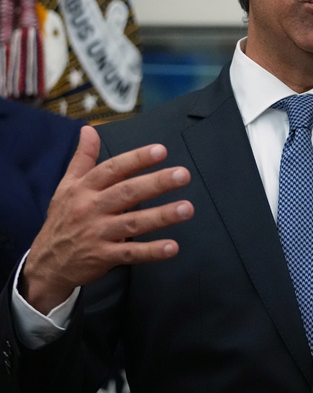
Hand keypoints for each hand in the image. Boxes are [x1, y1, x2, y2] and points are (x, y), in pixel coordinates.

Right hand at [20, 125, 193, 314]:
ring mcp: (97, 234)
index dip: (136, 159)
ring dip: (161, 215)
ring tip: (187, 209)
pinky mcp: (103, 257)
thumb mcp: (66, 187)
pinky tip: (173, 247)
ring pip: (133, 222)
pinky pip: (131, 253)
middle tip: (183, 175)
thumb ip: (82, 158)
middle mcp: (90, 208)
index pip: (112, 169)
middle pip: (127, 193)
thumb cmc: (62, 220)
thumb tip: (88, 128)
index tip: (161, 150)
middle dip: (156, 183)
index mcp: (84, 189)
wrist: (46, 264)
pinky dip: (152, 251)